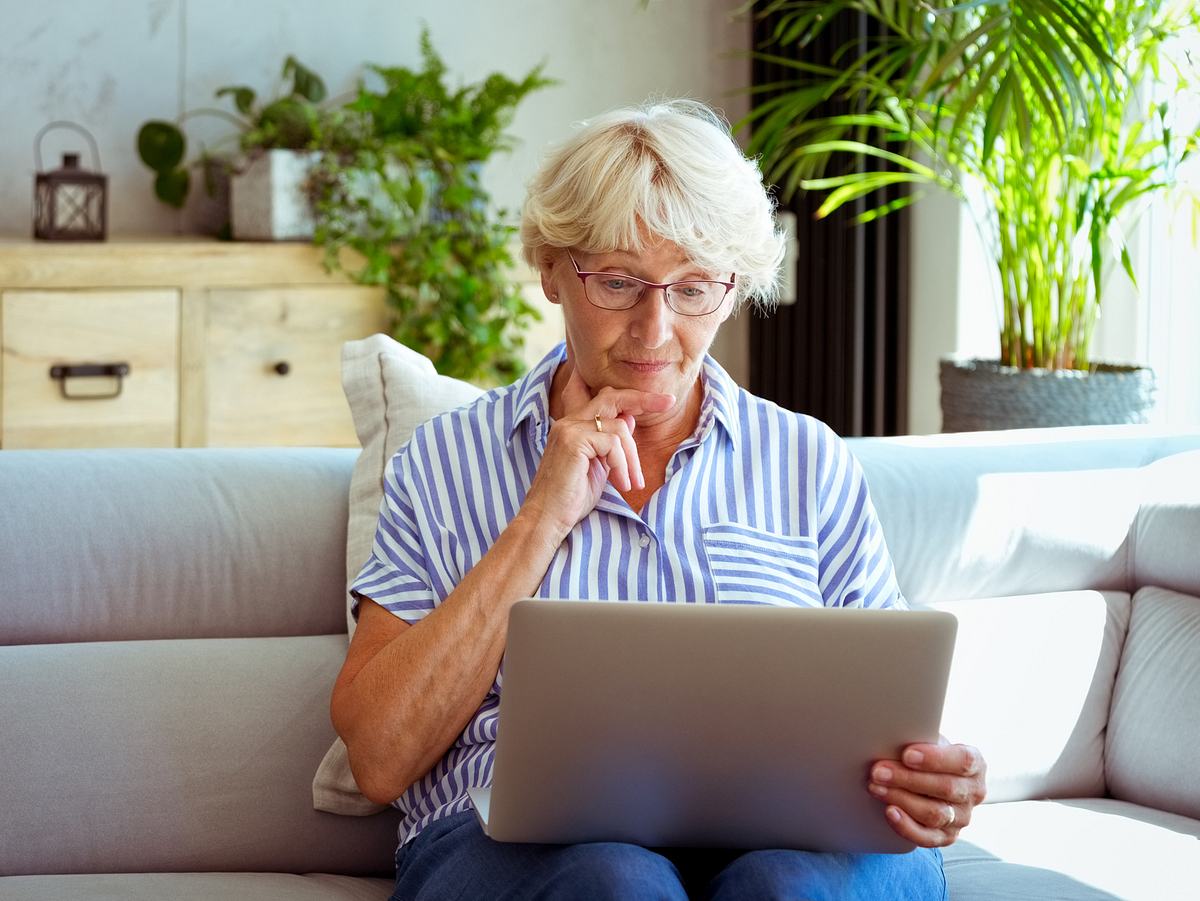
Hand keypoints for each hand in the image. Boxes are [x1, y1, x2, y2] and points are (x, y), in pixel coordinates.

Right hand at [520, 368, 673, 536]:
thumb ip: (611, 443)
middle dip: (644, 399)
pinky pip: (612, 444)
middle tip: (669, 403)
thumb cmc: (571, 499)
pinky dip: (622, 465)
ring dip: (632, 458)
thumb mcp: (600, 467)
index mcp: (574, 426)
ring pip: (619, 428)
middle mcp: (569, 422)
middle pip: (613, 398)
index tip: (664, 401)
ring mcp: (569, 429)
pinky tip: (621, 484)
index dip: (634, 397)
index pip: (605, 399)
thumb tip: (630, 419)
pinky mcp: (573, 441)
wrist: (547, 519)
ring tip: (631, 483)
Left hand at [867, 738, 986, 847]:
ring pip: (934, 813)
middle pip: (945, 788)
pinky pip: (928, 838)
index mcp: (975, 765)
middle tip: (879, 770)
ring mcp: (961, 818)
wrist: (931, 778)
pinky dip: (907, 826)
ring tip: (876, 787)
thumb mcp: (930, 741)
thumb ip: (920, 739)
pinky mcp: (947, 836)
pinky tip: (890, 812)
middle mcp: (973, 793)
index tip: (907, 754)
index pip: (962, 761)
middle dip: (908, 779)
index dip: (935, 758)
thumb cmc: (927, 755)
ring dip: (901, 799)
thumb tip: (892, 738)